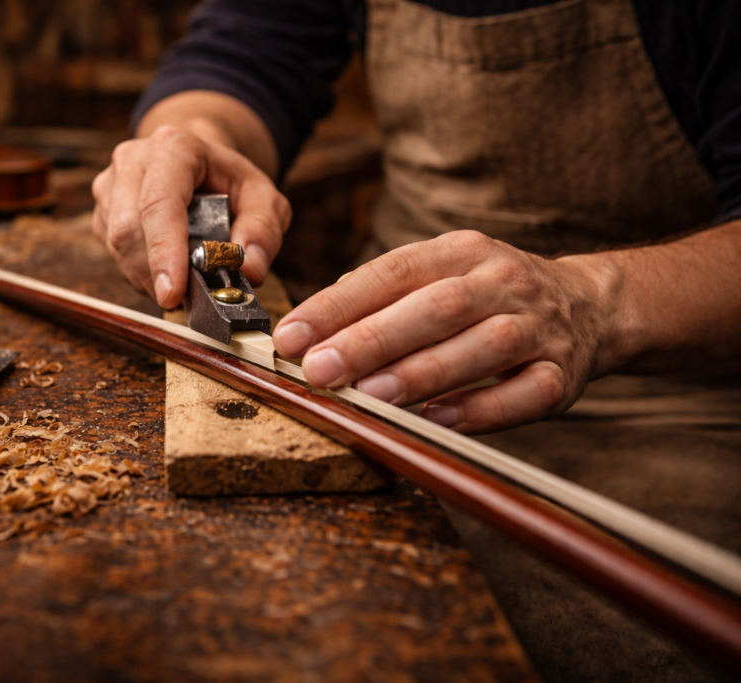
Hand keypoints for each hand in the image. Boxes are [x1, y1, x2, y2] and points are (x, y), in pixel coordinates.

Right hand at [91, 125, 290, 306]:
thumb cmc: (229, 180)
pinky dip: (138, 273)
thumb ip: (263, 230)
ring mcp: (110, 185)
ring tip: (180, 280)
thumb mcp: (263, 198)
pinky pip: (112, 254)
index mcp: (174, 147)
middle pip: (128, 230)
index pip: (159, 203)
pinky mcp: (102, 210)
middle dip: (155, 274)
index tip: (172, 293)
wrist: (199, 164)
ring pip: (116, 247)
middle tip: (186, 299)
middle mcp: (132, 160)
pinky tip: (163, 268)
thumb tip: (249, 269)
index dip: (164, 251)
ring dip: (147, 277)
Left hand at [272, 231, 615, 433]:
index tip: (290, 336)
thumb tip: (310, 328)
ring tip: (372, 395)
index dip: (337, 305)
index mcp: (460, 252)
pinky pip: (523, 394)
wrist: (588, 306)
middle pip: (434, 307)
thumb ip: (381, 296)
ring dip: (422, 373)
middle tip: (319, 369)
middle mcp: (501, 281)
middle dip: (371, 339)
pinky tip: (436, 420)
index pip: (390, 272)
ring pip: (480, 347)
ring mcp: (537, 327)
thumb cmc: (487, 296)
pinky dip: (479, 409)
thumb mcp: (441, 274)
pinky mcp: (561, 374)